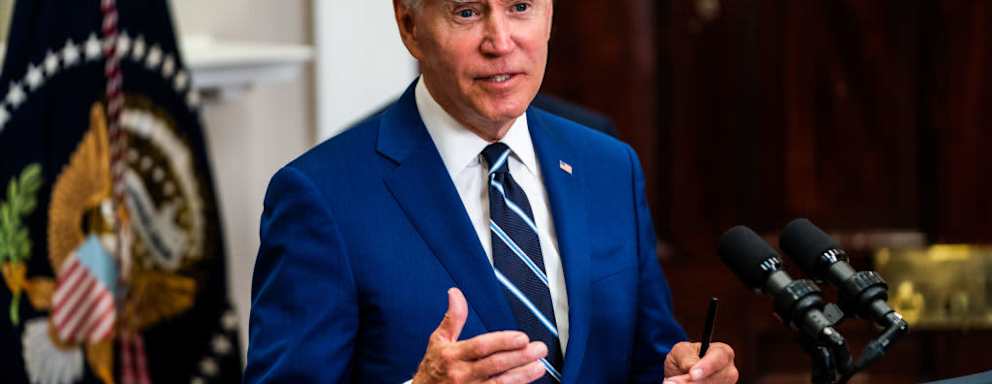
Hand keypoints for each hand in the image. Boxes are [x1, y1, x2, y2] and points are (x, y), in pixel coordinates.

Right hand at [413, 288, 547, 383]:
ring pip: (499, 383)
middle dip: (519, 357)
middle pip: (494, 364)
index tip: (522, 337)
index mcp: (452, 355)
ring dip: (522, 375)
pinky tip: (526, 381)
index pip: (480, 346)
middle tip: (539, 348)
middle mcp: (461, 374)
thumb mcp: (438, 341)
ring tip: (539, 366)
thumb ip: (452, 318)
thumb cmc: (432, 367)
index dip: (502, 342)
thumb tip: (455, 293)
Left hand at [663, 341, 737, 383]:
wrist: (681, 374)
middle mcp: (729, 370)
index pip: (718, 358)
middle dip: (694, 382)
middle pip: (717, 378)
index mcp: (723, 352)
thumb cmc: (683, 358)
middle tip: (672, 383)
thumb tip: (691, 366)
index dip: (706, 367)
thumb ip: (686, 356)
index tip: (692, 374)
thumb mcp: (680, 351)